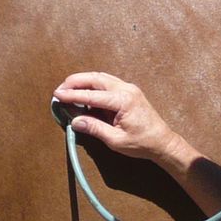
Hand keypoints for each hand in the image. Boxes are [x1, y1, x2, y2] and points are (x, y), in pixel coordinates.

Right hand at [52, 72, 181, 163]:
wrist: (162, 142)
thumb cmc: (142, 143)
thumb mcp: (116, 140)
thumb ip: (95, 128)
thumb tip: (75, 121)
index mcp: (123, 101)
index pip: (92, 95)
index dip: (72, 95)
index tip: (57, 95)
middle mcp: (126, 89)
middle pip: (95, 78)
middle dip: (75, 81)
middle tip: (60, 89)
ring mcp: (129, 88)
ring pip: (101, 77)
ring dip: (83, 81)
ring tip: (68, 89)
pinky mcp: (129, 91)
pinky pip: (107, 82)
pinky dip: (93, 85)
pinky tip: (84, 92)